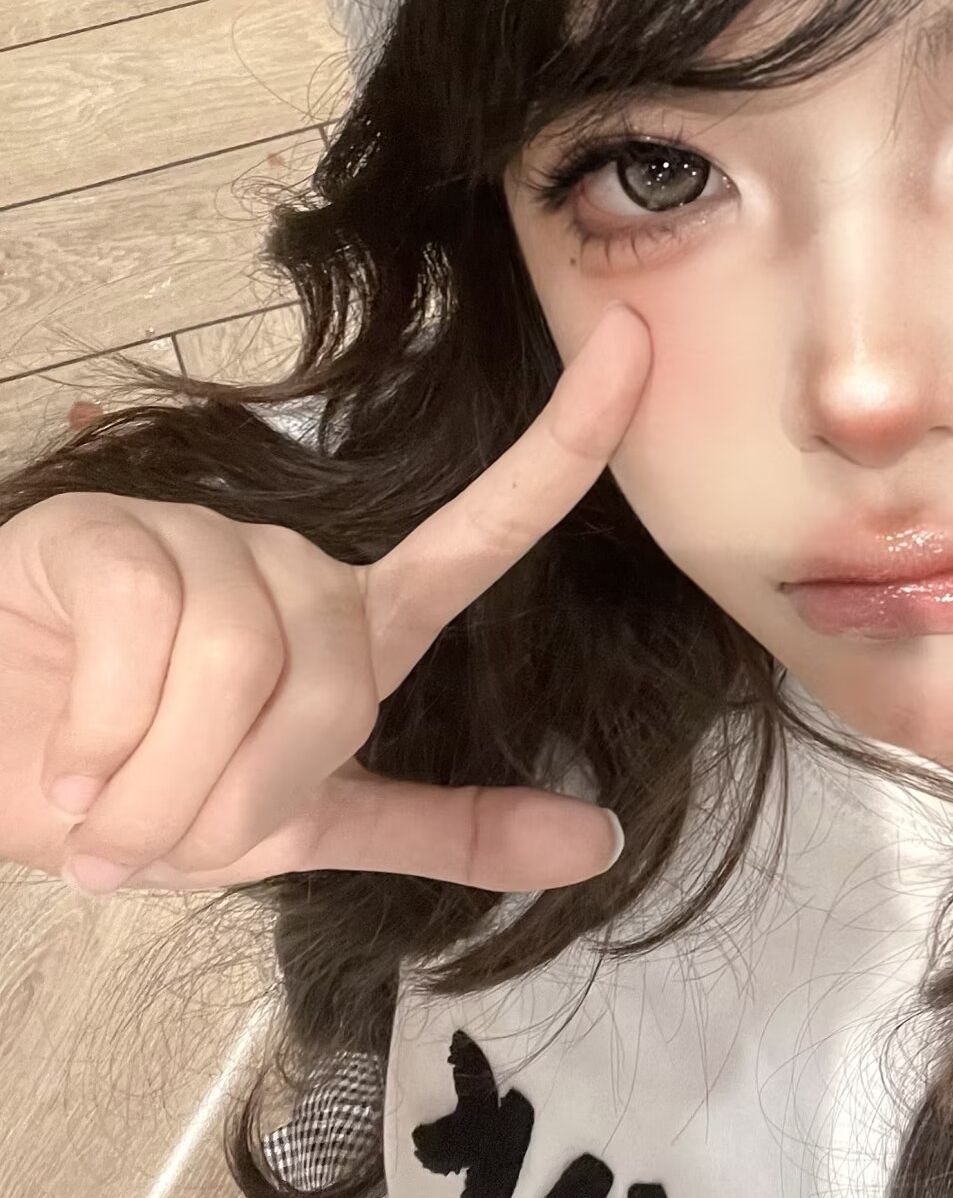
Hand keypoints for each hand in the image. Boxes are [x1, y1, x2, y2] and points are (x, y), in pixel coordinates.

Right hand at [0, 303, 650, 896]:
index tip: (643, 350)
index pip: (485, 531)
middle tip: (158, 833)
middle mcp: (294, 567)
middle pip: (334, 681)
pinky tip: (65, 756)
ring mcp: (202, 536)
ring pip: (241, 662)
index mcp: (357, 627)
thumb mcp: (299, 828)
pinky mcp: (107, 528)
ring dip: (161, 784)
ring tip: (103, 798)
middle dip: (237, 798)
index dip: (568, 444)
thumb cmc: (131, 791)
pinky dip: (103, 735)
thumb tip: (600, 846)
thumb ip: (444, 831)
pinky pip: (145, 633)